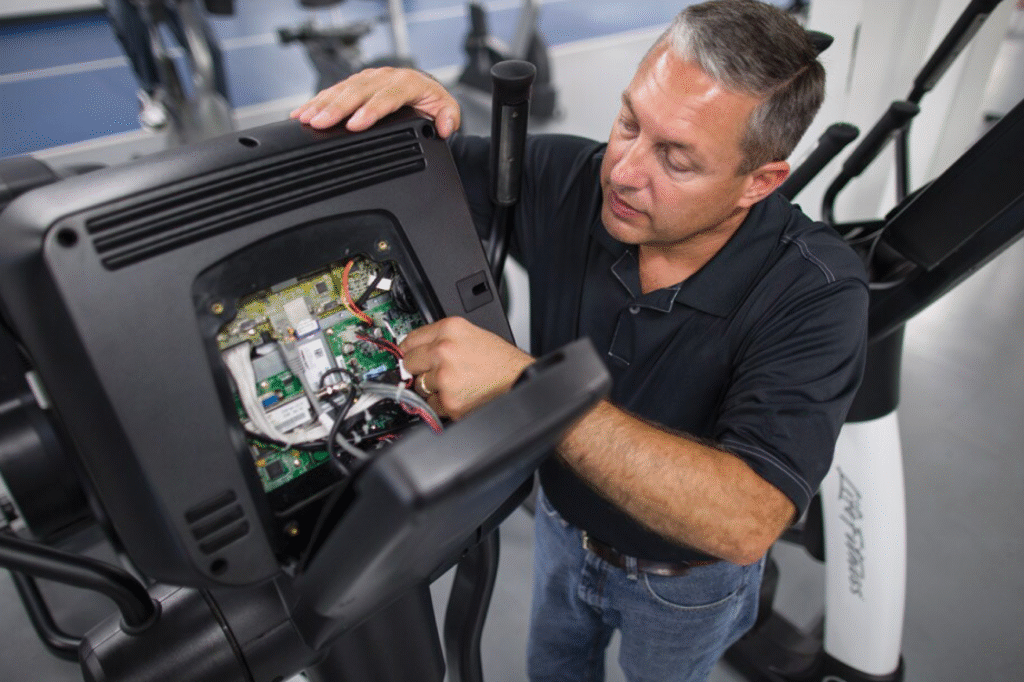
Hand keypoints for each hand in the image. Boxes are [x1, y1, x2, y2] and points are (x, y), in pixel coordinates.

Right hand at [289, 67, 461, 137]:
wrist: (422, 90)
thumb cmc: (431, 100)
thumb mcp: (446, 108)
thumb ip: (448, 117)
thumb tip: (445, 127)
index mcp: (407, 82)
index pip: (387, 96)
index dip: (370, 110)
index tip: (355, 125)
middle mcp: (384, 77)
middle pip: (358, 92)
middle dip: (337, 108)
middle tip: (319, 123)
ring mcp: (368, 78)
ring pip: (342, 89)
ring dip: (322, 104)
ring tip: (305, 118)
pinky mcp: (355, 83)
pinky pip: (334, 90)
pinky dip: (317, 101)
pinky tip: (301, 113)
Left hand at [400, 317, 533, 419]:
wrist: (519, 379)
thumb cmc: (500, 360)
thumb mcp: (471, 333)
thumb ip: (442, 338)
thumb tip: (415, 349)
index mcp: (449, 329)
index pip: (410, 339)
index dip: (408, 350)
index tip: (405, 356)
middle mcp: (444, 351)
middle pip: (408, 363)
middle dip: (417, 369)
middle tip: (434, 372)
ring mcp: (445, 378)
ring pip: (418, 386)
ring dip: (431, 388)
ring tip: (455, 383)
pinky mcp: (449, 401)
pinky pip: (430, 405)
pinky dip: (441, 404)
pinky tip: (458, 395)